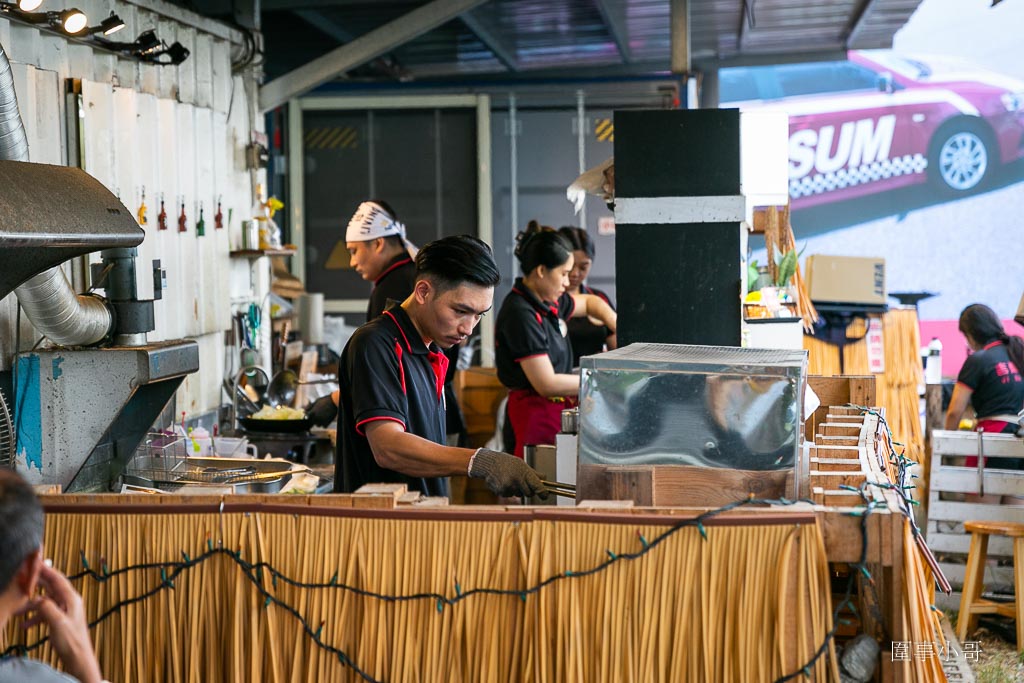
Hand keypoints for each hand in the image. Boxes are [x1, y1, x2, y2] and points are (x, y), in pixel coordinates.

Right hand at [17, 563, 101, 682]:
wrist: (78, 657)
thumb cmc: (71, 640)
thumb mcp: (57, 622)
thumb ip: (47, 608)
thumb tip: (37, 599)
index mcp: (72, 599)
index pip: (58, 579)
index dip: (47, 570)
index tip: (36, 563)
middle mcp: (70, 602)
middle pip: (51, 588)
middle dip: (37, 584)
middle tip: (24, 580)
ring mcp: (66, 611)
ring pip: (46, 602)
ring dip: (32, 606)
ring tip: (16, 612)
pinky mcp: (61, 620)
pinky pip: (46, 614)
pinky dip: (35, 617)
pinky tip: (25, 625)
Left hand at [306, 394, 337, 426]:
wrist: (334, 402)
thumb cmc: (325, 400)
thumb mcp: (316, 402)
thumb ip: (309, 407)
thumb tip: (304, 411)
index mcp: (312, 412)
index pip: (306, 418)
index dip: (307, 417)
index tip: (308, 417)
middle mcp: (316, 418)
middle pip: (311, 423)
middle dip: (313, 420)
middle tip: (317, 416)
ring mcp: (321, 421)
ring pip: (317, 425)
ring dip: (318, 422)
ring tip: (322, 416)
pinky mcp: (327, 423)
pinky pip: (323, 426)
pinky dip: (324, 424)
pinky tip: (326, 419)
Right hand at [468, 448, 548, 498]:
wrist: (489, 463)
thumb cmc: (507, 462)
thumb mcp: (522, 464)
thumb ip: (534, 473)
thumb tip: (545, 478)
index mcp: (524, 473)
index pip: (538, 487)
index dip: (543, 493)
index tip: (545, 496)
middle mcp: (517, 481)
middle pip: (529, 494)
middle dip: (528, 490)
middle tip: (523, 482)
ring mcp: (509, 488)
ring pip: (519, 495)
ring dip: (518, 490)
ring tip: (511, 479)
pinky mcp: (502, 493)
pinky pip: (510, 495)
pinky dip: (509, 491)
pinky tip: (504, 482)